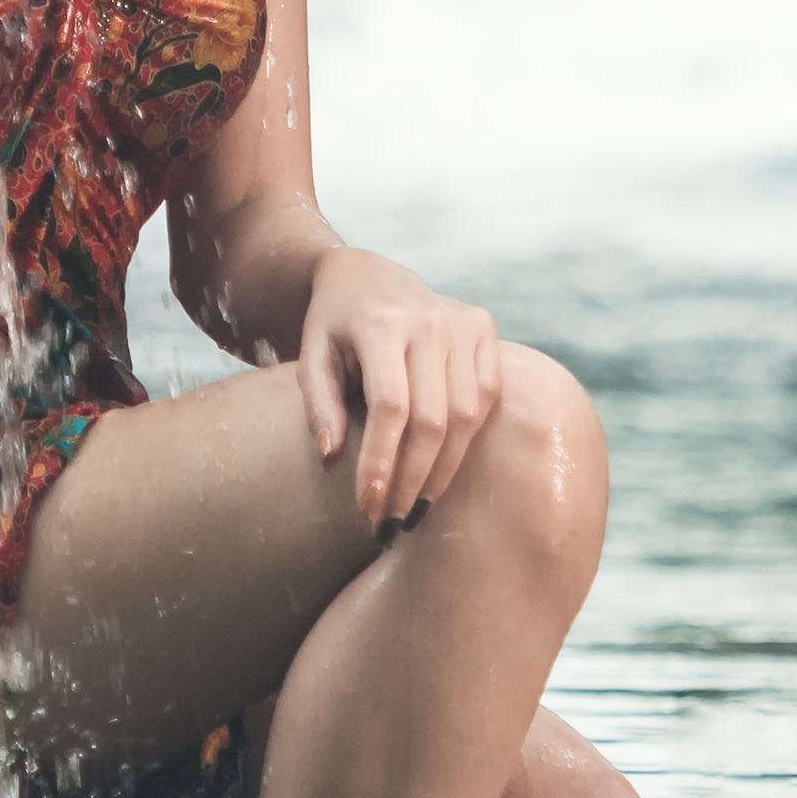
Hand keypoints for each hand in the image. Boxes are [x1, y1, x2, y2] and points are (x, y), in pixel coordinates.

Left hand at [296, 252, 503, 532]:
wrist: (368, 275)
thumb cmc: (333, 325)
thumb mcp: (311, 356)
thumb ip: (319, 404)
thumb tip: (332, 457)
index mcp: (382, 322)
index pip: (390, 405)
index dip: (381, 461)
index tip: (368, 508)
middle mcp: (430, 320)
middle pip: (432, 418)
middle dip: (412, 479)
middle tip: (392, 523)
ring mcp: (464, 322)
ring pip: (465, 415)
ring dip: (442, 471)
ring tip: (417, 509)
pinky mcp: (485, 328)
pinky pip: (485, 398)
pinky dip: (466, 440)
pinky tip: (442, 471)